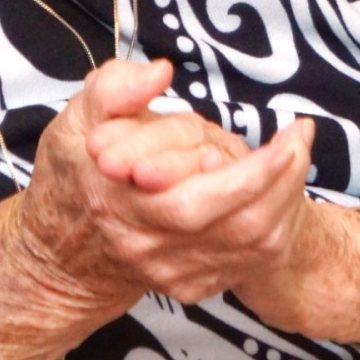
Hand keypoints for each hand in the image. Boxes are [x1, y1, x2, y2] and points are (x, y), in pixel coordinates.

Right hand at [12, 59, 315, 319]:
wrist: (60, 251)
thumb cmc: (71, 174)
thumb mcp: (75, 118)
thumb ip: (114, 88)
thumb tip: (159, 72)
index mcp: (118, 202)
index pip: (199, 201)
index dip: (254, 172)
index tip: (286, 135)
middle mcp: (149, 247)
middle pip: (241, 227)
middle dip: (284, 180)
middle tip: (300, 138)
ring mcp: (174, 274)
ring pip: (255, 248)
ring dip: (288, 200)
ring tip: (295, 156)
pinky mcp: (193, 286)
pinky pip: (252, 262)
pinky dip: (277, 223)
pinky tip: (278, 190)